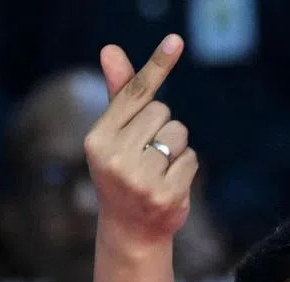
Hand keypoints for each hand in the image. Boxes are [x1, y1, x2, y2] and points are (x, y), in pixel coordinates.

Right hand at [84, 34, 198, 252]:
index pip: (135, 94)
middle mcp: (115, 158)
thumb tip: (110, 49)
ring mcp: (140, 179)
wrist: (130, 232)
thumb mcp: (115, 136)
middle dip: (161, 128)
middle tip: (146, 156)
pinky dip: (186, 169)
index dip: (157, 66)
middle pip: (163, 112)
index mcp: (98, 140)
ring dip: (175, 149)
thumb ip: (120, 95)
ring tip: (157, 172)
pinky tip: (169, 186)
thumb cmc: (123, 174)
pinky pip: (191, 159)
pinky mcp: (166, 195)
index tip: (176, 41)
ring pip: (179, 134)